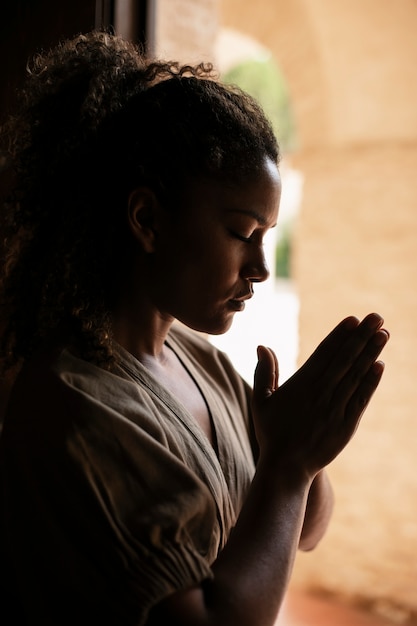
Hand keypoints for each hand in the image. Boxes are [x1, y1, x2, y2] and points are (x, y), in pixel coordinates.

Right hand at [252, 313, 388, 477]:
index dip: (340, 335)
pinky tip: (380, 366)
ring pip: (356, 375)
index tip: (354, 319)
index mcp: (301, 384)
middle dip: (361, 336)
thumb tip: (262, 346)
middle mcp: (320, 393)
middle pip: (344, 359)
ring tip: (384, 333)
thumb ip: (264, 372)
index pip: (324, 353)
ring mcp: (335, 409)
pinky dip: (371, 382)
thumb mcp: (261, 401)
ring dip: (371, 353)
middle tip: (377, 317)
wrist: (286, 468)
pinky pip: (361, 399)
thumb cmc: (272, 433)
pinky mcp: (346, 425)